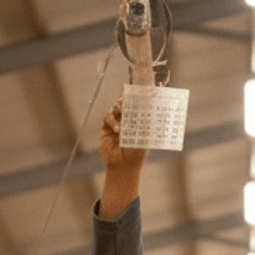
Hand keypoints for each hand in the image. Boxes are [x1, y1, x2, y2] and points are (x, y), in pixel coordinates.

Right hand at [98, 98, 147, 218]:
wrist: (123, 167)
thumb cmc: (137, 153)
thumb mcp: (144, 135)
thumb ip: (144, 120)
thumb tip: (148, 103)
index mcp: (138, 119)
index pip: (137, 102)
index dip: (137, 94)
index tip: (139, 87)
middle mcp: (127, 118)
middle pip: (125, 101)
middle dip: (127, 97)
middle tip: (129, 96)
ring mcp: (116, 122)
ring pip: (116, 107)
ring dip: (120, 108)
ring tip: (123, 112)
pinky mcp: (106, 127)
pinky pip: (108, 117)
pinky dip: (113, 121)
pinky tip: (118, 130)